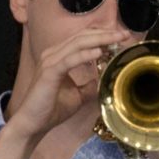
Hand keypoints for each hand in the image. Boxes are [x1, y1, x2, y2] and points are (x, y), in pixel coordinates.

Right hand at [6, 26, 123, 142]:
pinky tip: (99, 52)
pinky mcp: (49, 72)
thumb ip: (89, 85)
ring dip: (99, 40)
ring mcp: (50, 61)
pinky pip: (69, 59)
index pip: (83, 39)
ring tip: (116, 38)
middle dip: (105, 34)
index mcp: (59, 56)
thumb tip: (102, 80)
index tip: (122, 37)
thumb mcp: (77, 95)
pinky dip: (85, 55)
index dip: (102, 36)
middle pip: (82, 37)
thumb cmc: (52, 109)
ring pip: (77, 44)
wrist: (33, 124)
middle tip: (125, 34)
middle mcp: (53, 54)